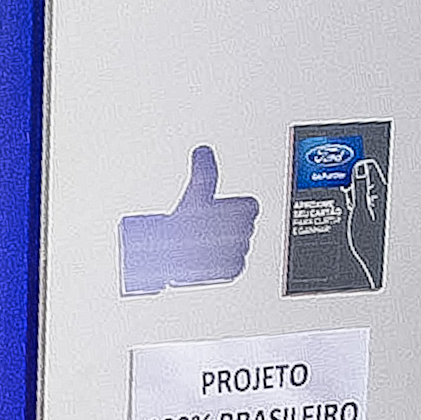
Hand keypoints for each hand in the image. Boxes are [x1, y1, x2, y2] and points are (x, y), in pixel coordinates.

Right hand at [117, 145, 258, 296]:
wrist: (172, 256)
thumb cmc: (184, 225)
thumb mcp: (195, 192)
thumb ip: (204, 170)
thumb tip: (203, 150)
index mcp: (246, 210)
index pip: (248, 207)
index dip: (231, 209)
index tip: (216, 212)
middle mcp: (248, 231)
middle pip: (240, 226)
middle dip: (225, 227)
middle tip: (203, 228)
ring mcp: (241, 251)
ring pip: (236, 245)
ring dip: (223, 245)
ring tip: (204, 245)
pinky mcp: (233, 269)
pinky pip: (233, 265)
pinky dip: (223, 263)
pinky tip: (212, 259)